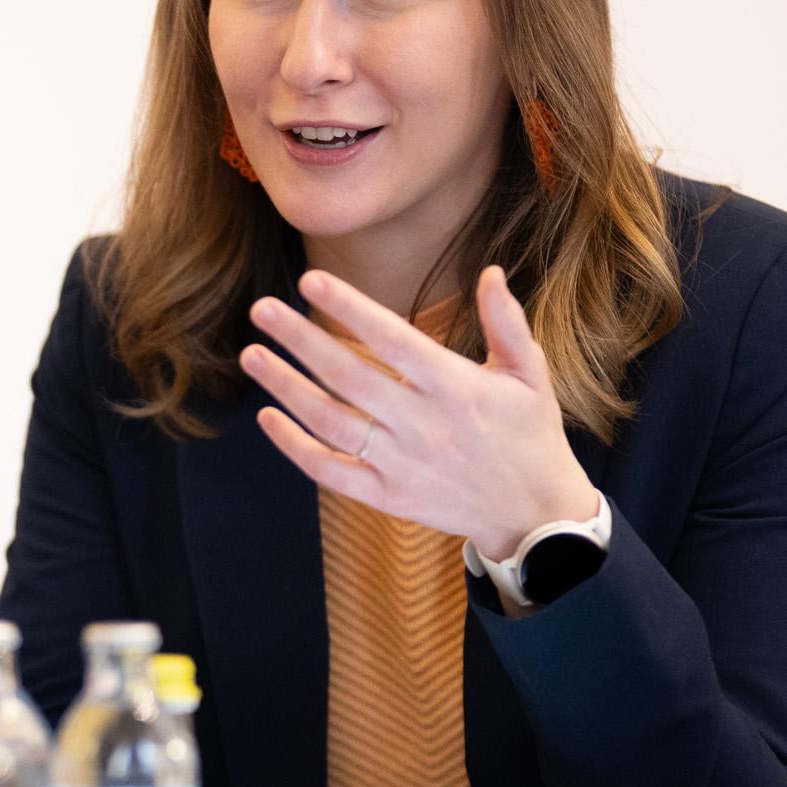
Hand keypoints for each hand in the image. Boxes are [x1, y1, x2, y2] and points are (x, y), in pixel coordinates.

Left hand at [239, 265, 599, 563]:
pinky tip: (268, 418)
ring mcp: (403, 464)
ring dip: (287, 388)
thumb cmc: (529, 433)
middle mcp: (425, 425)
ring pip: (332, 423)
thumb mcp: (529, 374)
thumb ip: (505, 321)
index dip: (349, 309)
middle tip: (262, 309)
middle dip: (301, 341)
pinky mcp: (389, 497)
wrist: (534, 514)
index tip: (310, 281)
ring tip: (252, 355)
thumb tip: (488, 271)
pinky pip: (332, 472)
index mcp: (457, 388)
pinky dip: (296, 448)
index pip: (392, 339)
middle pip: (350, 377)